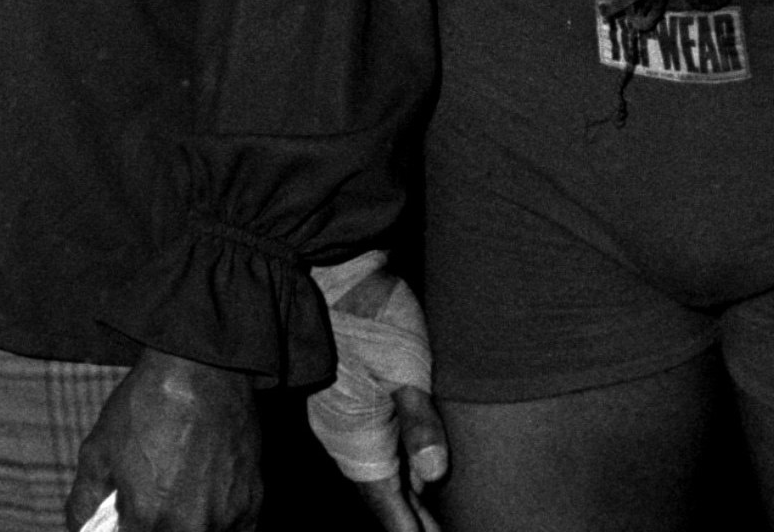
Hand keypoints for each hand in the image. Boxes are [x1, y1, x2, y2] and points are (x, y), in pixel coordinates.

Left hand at [67, 347, 261, 531]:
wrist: (199, 371)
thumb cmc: (144, 407)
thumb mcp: (97, 451)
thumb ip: (83, 503)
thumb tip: (79, 529)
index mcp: (150, 520)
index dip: (127, 529)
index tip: (127, 517)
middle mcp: (192, 528)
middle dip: (156, 526)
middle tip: (153, 503)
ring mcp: (228, 519)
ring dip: (188, 526)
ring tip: (181, 495)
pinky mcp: (253, 504)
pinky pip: (237, 531)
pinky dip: (221, 525)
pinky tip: (206, 500)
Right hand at [305, 253, 446, 531]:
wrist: (339, 268)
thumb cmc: (373, 315)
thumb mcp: (405, 366)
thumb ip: (418, 422)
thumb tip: (434, 474)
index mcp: (359, 440)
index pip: (389, 508)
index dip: (413, 531)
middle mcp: (349, 438)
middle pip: (384, 498)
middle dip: (412, 521)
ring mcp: (349, 420)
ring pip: (380, 475)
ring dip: (406, 499)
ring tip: (432, 519)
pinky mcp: (355, 401)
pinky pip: (377, 451)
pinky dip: (400, 471)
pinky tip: (416, 473)